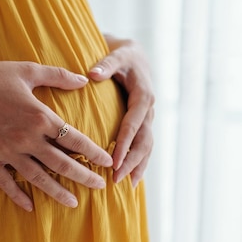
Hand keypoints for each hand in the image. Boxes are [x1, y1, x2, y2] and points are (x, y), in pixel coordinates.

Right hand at [0, 60, 112, 210]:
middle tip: (100, 187)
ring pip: (38, 178)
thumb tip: (84, 80)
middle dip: (84, 177)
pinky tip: (30, 206)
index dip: (94, 153)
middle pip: (61, 164)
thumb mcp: (28, 70)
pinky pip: (5, 182)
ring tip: (73, 203)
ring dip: (57, 192)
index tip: (108, 162)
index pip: (75, 140)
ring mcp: (6, 151)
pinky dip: (18, 195)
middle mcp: (26, 138)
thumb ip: (59, 76)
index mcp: (40, 116)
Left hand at [89, 35, 154, 186]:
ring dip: (138, 166)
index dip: (124, 142)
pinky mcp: (144, 123)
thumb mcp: (116, 55)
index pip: (133, 123)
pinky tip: (133, 179)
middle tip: (116, 178)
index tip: (113, 160)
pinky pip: (144, 146)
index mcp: (143, 95)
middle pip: (143, 140)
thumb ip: (106, 64)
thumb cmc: (121, 55)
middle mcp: (149, 110)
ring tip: (127, 186)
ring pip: (147, 147)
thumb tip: (92, 74)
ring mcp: (149, 118)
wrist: (134, 55)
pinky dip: (140, 163)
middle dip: (131, 161)